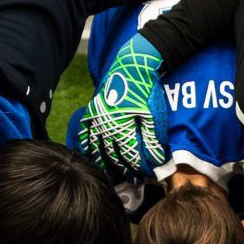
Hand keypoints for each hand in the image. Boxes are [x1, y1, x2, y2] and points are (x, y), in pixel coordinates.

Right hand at [82, 35, 165, 175]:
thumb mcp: (154, 115)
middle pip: (114, 155)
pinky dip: (88, 146)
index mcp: (121, 128)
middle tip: (134, 179)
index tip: (149, 174)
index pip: (132, 156)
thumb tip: (155, 162)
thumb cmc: (145, 89)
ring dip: (105, 163)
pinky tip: (91, 155)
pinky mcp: (92, 111)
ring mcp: (96, 119)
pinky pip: (87, 134)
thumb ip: (153, 140)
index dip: (141, 167)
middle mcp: (105, 127)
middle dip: (125, 169)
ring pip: (98, 148)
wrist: (131, 64)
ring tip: (111, 174)